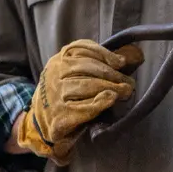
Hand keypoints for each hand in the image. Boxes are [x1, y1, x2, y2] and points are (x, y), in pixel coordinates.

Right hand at [16, 39, 143, 164]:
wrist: (40, 123)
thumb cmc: (65, 94)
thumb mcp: (72, 74)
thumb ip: (97, 64)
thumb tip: (132, 57)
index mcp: (59, 60)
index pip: (81, 49)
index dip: (103, 54)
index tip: (121, 62)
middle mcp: (54, 75)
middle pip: (86, 67)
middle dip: (111, 73)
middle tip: (129, 82)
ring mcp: (55, 95)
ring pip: (86, 85)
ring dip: (110, 87)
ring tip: (125, 91)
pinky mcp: (59, 116)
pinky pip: (82, 108)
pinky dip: (99, 103)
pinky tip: (110, 99)